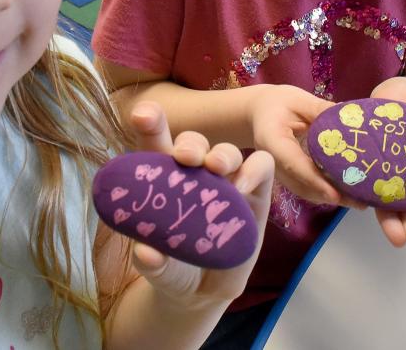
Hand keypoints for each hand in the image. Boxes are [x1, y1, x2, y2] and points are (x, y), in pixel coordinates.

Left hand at [127, 101, 274, 307]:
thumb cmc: (171, 266)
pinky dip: (254, 169)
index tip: (143, 115)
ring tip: (216, 169)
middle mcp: (193, 173)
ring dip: (222, 155)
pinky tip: (243, 187)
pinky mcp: (255, 191)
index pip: (153, 145)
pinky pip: (261, 165)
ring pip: (226, 151)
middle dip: (190, 144)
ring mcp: (225, 180)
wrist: (204, 290)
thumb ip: (151, 262)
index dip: (150, 125)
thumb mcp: (158, 269)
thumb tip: (147, 254)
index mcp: (161, 179)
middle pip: (192, 143)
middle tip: (184, 157)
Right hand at [246, 84, 364, 208]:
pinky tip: (347, 191)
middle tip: (360, 201)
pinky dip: (326, 191)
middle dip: (330, 195)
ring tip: (359, 200)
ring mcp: (279, 173)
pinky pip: (306, 188)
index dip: (314, 180)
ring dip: (331, 197)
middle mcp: (272, 163)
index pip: (293, 164)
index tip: (335, 194)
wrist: (258, 113)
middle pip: (301, 185)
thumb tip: (350, 120)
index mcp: (271, 141)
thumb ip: (320, 109)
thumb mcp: (297, 100)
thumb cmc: (276, 104)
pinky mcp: (288, 176)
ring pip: (305, 191)